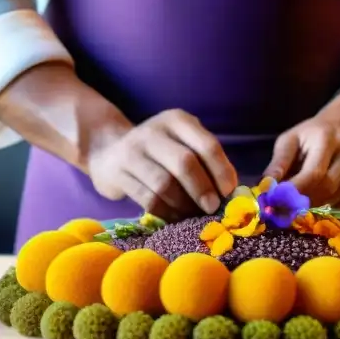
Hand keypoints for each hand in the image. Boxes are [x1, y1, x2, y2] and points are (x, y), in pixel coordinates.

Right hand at [87, 109, 237, 218]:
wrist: (109, 151)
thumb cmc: (159, 151)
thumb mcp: (182, 142)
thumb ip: (205, 160)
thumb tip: (230, 193)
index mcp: (176, 120)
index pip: (206, 145)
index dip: (221, 171)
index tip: (228, 192)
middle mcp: (153, 132)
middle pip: (184, 163)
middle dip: (202, 190)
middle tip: (212, 208)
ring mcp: (131, 152)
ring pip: (164, 184)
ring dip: (184, 205)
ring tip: (194, 215)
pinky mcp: (117, 174)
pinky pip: (148, 199)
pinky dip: (167, 213)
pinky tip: (176, 218)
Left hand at [264, 94, 339, 208]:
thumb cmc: (316, 132)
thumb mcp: (292, 139)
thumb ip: (279, 163)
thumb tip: (266, 188)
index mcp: (327, 140)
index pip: (312, 174)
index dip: (293, 193)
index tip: (274, 203)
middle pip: (324, 191)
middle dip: (301, 202)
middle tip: (283, 208)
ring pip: (333, 202)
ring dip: (312, 206)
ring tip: (299, 201)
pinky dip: (327, 207)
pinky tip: (320, 196)